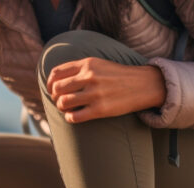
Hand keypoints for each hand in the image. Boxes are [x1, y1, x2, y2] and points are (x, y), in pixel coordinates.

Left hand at [46, 57, 165, 123]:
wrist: (143, 85)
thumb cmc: (118, 76)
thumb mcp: (99, 64)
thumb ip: (79, 68)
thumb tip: (56, 80)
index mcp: (87, 64)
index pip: (56, 73)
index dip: (50, 84)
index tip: (52, 90)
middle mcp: (89, 77)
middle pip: (57, 89)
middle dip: (55, 97)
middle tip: (61, 101)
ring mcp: (95, 93)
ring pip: (63, 103)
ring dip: (61, 108)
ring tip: (67, 109)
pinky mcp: (100, 109)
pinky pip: (74, 117)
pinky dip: (69, 118)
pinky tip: (74, 116)